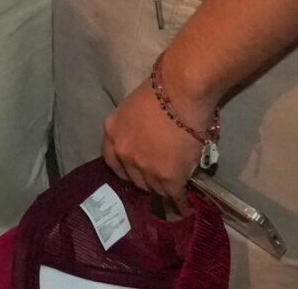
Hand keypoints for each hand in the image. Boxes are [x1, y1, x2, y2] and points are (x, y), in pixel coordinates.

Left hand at [103, 78, 207, 212]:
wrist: (183, 90)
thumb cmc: (164, 89)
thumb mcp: (135, 108)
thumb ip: (135, 128)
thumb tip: (148, 141)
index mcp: (112, 131)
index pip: (111, 160)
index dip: (124, 168)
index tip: (133, 173)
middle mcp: (124, 152)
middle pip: (134, 178)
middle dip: (146, 180)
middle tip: (159, 179)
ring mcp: (145, 166)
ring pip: (155, 188)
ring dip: (164, 190)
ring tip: (175, 192)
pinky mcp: (167, 177)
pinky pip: (174, 196)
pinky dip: (181, 204)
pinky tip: (185, 209)